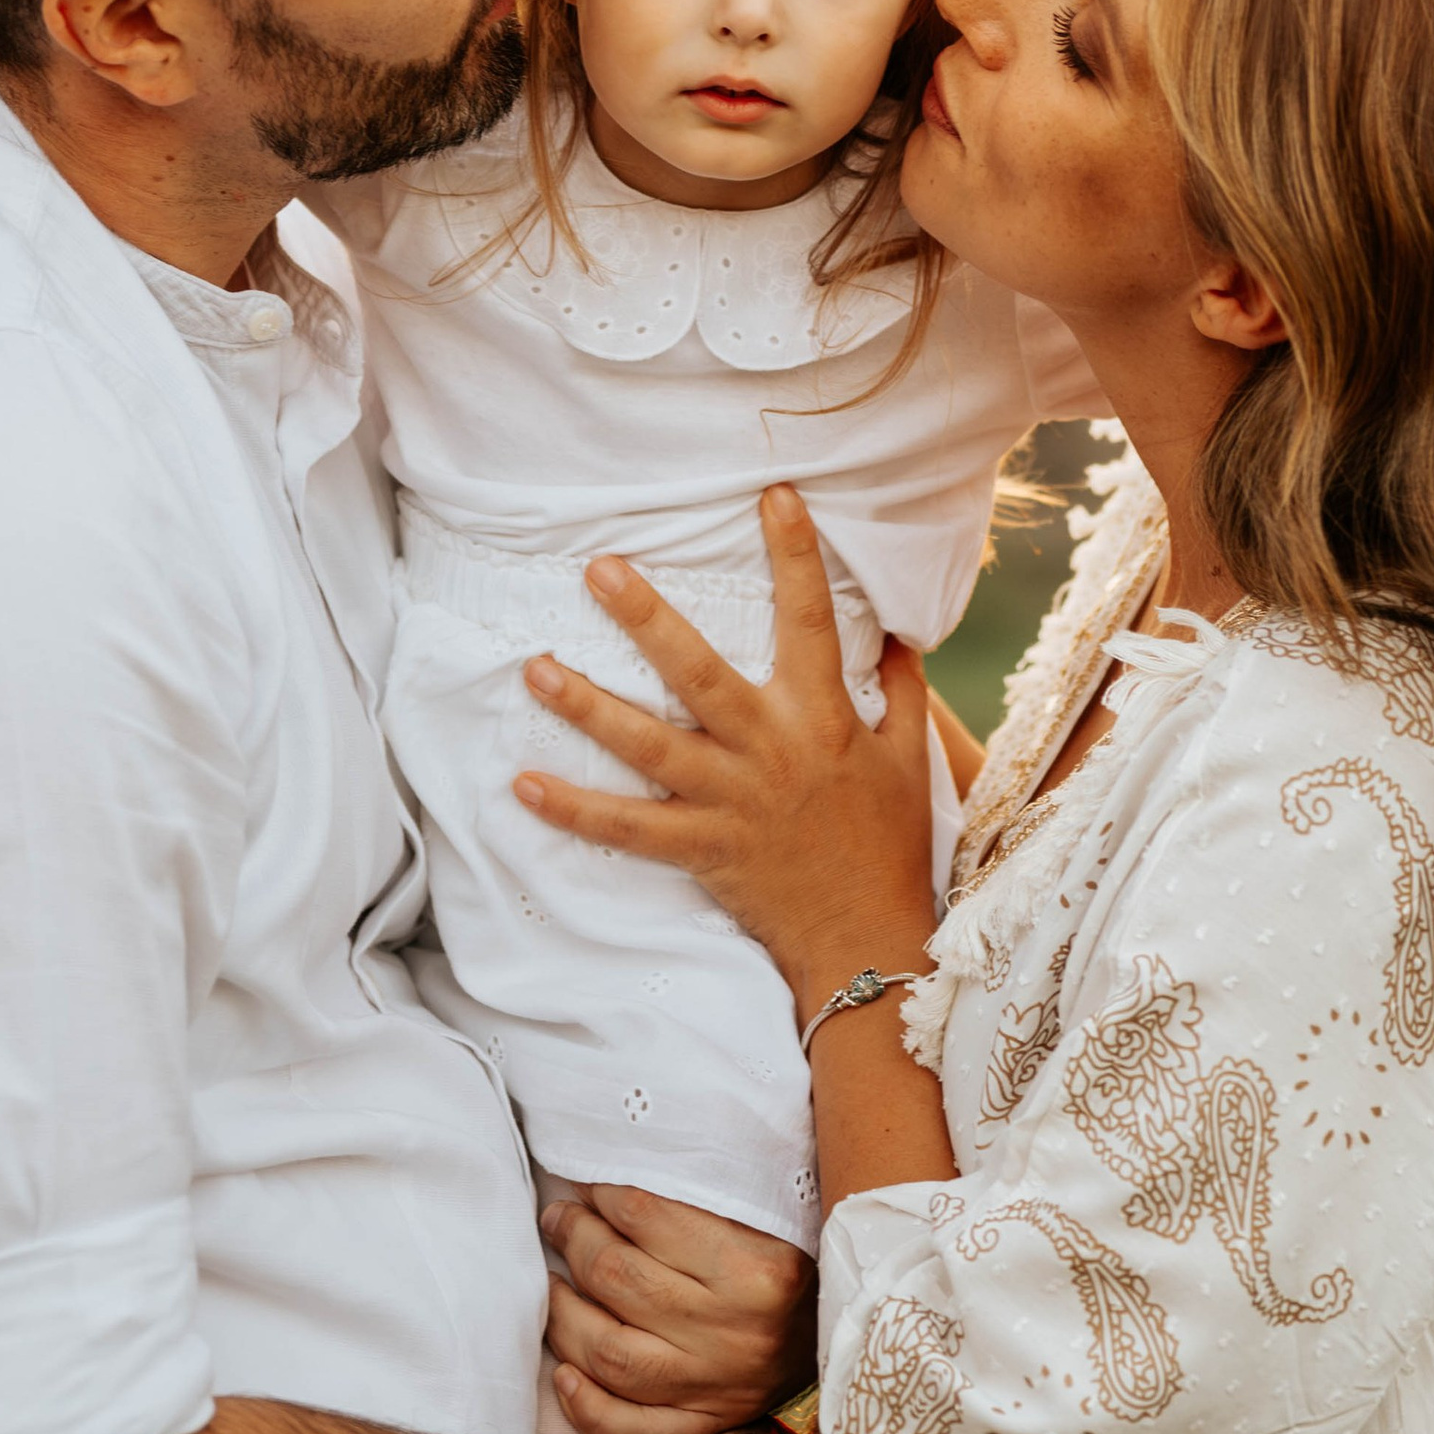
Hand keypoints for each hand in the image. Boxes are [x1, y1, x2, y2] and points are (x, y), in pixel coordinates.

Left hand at [515, 484, 938, 1017]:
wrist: (868, 938)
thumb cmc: (888, 843)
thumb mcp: (909, 758)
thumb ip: (900, 689)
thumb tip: (897, 630)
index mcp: (823, 717)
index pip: (811, 620)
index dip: (796, 555)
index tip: (773, 494)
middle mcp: (771, 750)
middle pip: (700, 674)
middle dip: (647, 619)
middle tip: (598, 569)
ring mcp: (732, 802)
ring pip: (649, 748)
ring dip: (587, 707)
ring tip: (534, 668)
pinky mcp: (703, 850)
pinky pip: (627, 830)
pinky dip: (573, 810)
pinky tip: (524, 783)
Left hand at [541, 1185, 816, 1433]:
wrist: (847, 1351)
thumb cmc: (794, 1271)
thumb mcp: (770, 1224)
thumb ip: (701, 1204)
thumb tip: (612, 1182)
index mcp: (758, 1270)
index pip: (652, 1220)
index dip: (605, 1196)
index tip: (587, 1186)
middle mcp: (733, 1333)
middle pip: (621, 1280)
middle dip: (576, 1239)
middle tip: (559, 1219)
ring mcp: (715, 1388)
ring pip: (611, 1353)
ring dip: (565, 1313)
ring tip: (551, 1282)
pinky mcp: (703, 1428)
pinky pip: (629, 1428)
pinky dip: (585, 1405)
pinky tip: (562, 1372)